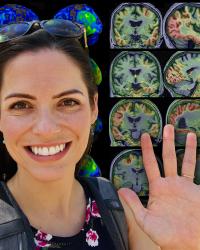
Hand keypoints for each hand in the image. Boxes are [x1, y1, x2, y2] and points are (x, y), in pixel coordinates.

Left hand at [119, 124, 199, 249]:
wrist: (192, 241)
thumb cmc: (168, 235)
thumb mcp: (147, 222)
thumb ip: (134, 205)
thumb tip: (121, 190)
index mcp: (157, 189)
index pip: (150, 165)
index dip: (146, 150)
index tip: (143, 137)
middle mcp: (169, 183)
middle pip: (166, 157)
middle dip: (165, 142)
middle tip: (163, 126)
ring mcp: (182, 184)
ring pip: (180, 159)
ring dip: (180, 145)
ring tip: (179, 130)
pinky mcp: (193, 187)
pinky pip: (192, 167)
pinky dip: (193, 154)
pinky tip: (193, 140)